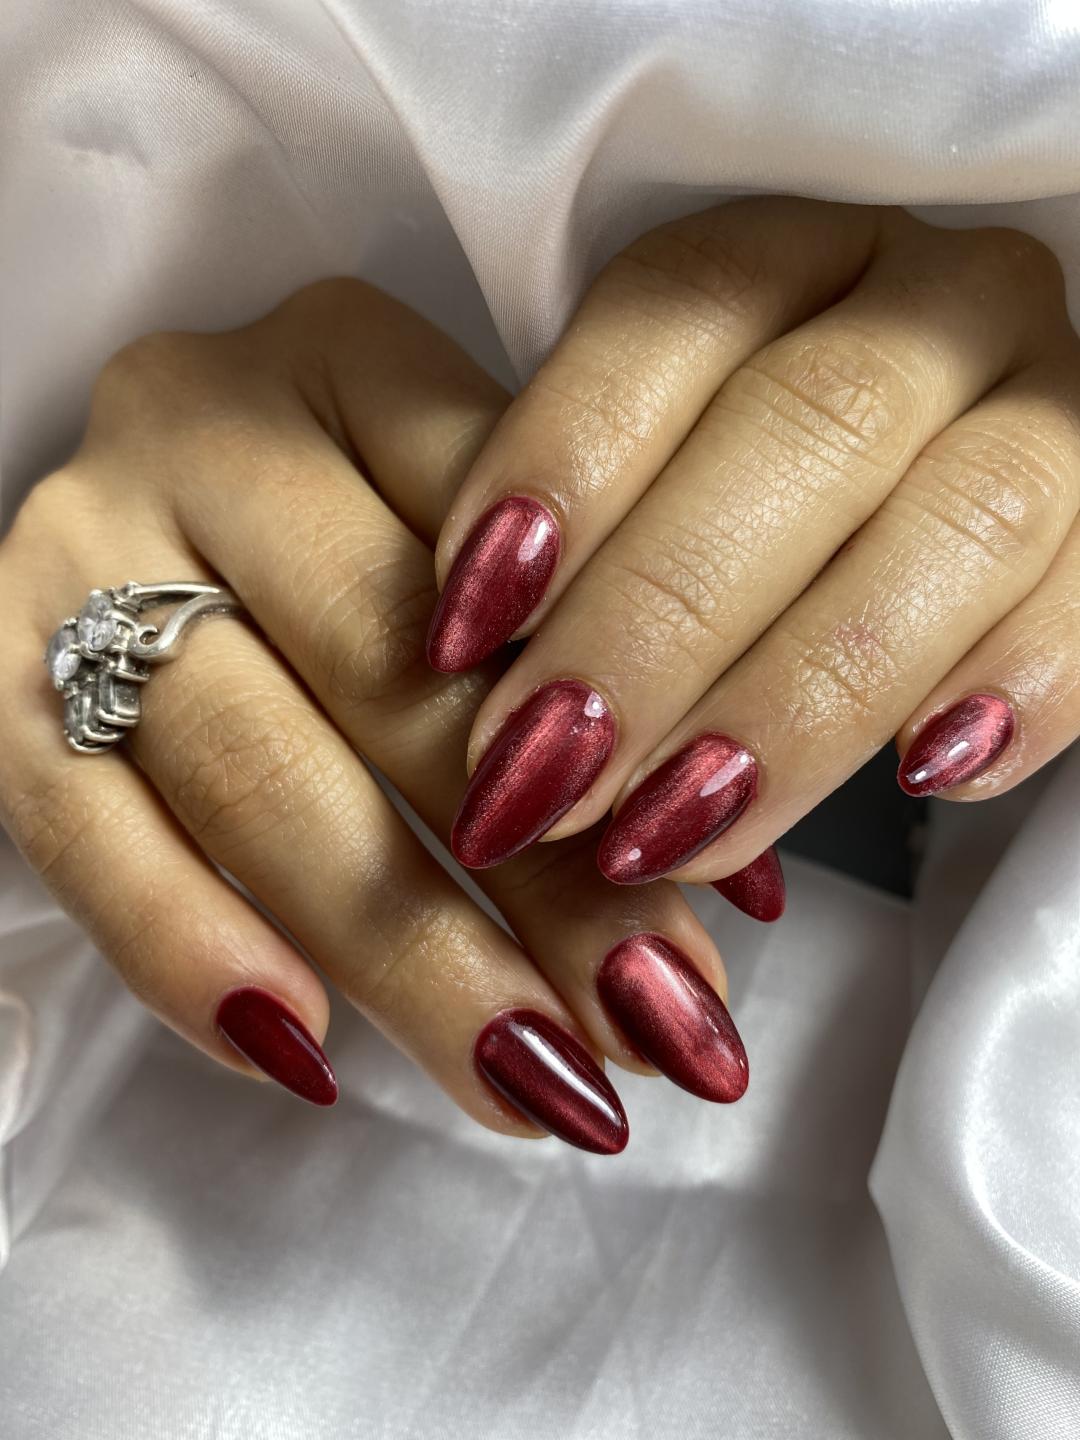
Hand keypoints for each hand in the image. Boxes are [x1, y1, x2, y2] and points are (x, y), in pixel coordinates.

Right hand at [0, 281, 750, 1152]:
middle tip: (653, 1029)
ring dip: (405, 953)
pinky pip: (80, 829)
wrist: (142, 524)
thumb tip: (731, 889)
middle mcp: (203, 423)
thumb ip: (575, 670)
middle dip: (539, 880)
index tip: (723, 908)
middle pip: (392, 672)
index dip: (628, 741)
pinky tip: (310, 1062)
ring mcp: (78, 543)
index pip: (515, 554)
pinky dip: (191, 953)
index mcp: (350, 357)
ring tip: (533, 1085)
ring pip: (255, 771)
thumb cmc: (345, 544)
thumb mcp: (464, 540)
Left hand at [427, 197, 1079, 897]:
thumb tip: (505, 719)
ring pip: (956, 527)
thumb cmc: (730, 489)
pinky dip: (1021, 690)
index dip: (562, 465)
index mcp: (791, 252)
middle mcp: (933, 302)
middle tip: (547, 781)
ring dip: (802, 703)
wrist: (916, 480)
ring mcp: (1045, 401)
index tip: (462, 629)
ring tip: (675, 835)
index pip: (674, 310)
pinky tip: (925, 783)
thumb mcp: (639, 476)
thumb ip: (574, 544)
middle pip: (807, 431)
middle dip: (661, 626)